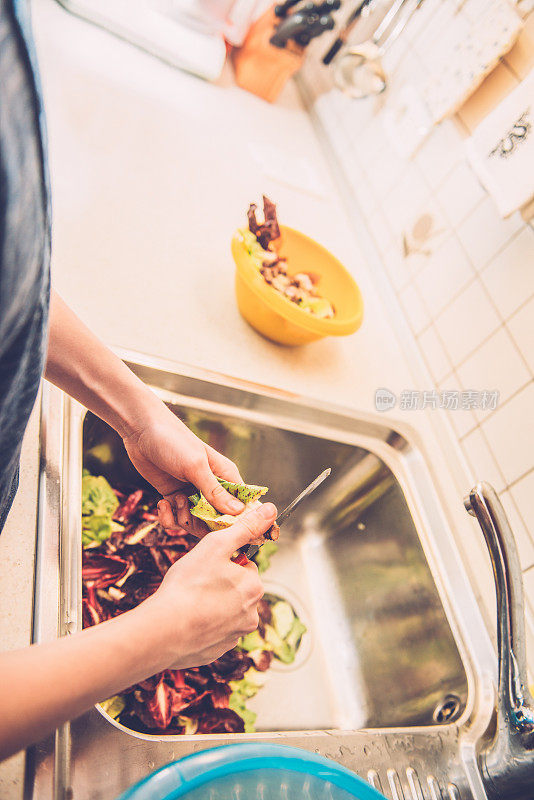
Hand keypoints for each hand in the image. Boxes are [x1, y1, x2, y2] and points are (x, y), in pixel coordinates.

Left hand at [122, 401, 245, 534]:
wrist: (141, 431)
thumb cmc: (174, 441)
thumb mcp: (195, 467)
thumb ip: (215, 492)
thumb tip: (238, 512)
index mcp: (225, 476)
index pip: (241, 505)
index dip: (236, 521)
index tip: (225, 531)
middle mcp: (211, 487)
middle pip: (218, 519)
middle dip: (204, 524)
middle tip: (190, 514)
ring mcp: (192, 493)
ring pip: (196, 522)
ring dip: (184, 518)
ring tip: (175, 500)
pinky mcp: (174, 496)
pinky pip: (176, 518)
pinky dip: (169, 517)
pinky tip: (162, 503)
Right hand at [144, 503, 276, 668]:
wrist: (162, 632)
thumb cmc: (188, 586)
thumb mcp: (217, 545)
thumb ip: (245, 528)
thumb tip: (271, 511)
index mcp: (254, 587)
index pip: (245, 567)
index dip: (224, 562)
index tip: (206, 566)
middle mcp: (251, 615)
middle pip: (237, 590)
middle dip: (220, 584)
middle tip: (196, 583)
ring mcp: (235, 636)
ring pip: (226, 611)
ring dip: (212, 605)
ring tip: (190, 602)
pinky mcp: (218, 651)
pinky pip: (214, 632)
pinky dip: (204, 625)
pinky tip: (188, 620)